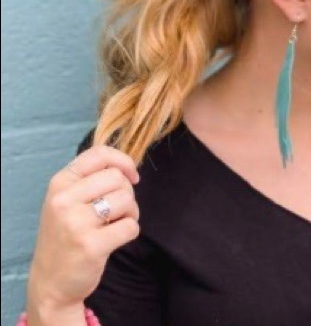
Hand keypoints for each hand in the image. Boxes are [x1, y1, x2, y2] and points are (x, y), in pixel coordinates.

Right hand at [27, 145, 140, 310]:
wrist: (50, 283)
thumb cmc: (66, 234)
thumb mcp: (67, 199)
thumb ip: (91, 178)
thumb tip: (128, 167)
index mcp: (60, 183)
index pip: (99, 154)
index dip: (124, 161)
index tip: (132, 175)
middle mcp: (64, 200)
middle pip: (118, 177)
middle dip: (127, 192)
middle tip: (118, 209)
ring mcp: (76, 223)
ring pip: (127, 200)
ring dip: (131, 212)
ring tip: (116, 223)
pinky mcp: (91, 246)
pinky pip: (131, 226)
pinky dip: (130, 232)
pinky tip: (115, 239)